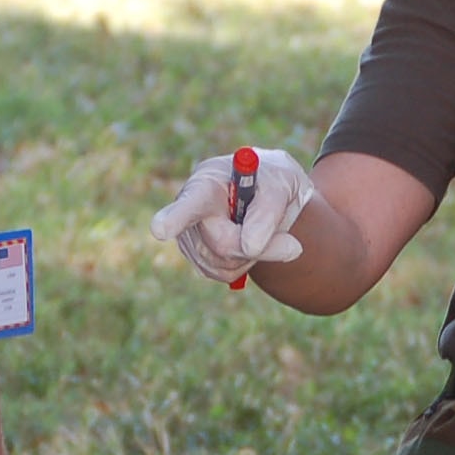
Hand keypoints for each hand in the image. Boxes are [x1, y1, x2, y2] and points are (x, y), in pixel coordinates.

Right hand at [150, 148, 312, 284]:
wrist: (270, 195)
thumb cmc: (273, 181)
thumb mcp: (283, 184)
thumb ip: (269, 210)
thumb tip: (249, 247)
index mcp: (207, 181)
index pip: (189, 203)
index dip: (174, 217)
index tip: (160, 230)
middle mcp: (188, 209)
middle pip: (221, 243)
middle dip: (260, 246)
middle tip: (294, 246)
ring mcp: (189, 237)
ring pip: (224, 264)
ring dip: (256, 255)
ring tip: (263, 230)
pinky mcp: (198, 258)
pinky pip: (225, 274)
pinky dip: (247, 264)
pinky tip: (249, 243)